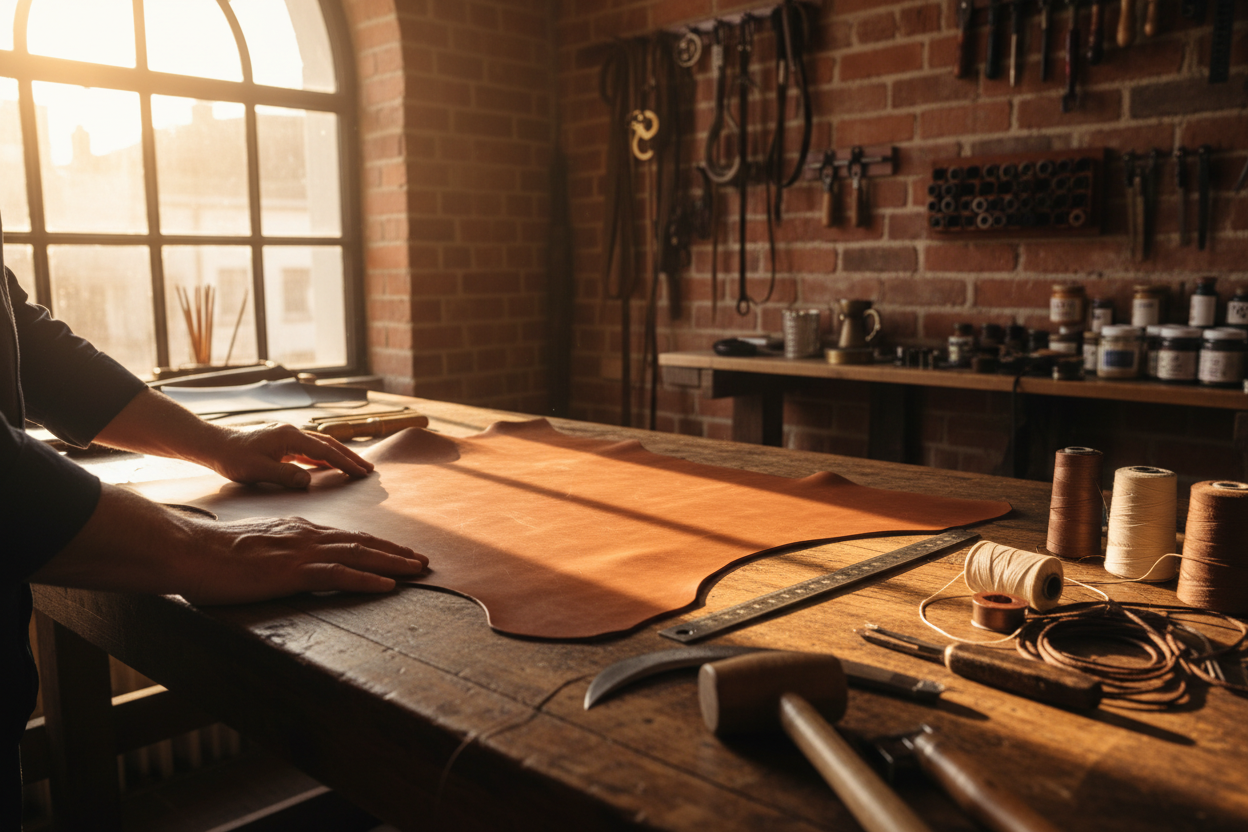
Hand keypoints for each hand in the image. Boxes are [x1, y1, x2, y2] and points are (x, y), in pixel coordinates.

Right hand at [183, 513, 428, 603]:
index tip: (398, 552)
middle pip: (361, 541)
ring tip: (419, 570)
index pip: (345, 537)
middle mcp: (305, 535)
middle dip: (395, 552)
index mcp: (296, 530)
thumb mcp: (251, 550)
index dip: (376, 545)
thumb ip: (274, 554)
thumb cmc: (211, 556)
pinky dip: (368, 579)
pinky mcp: (292, 571)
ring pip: (359, 554)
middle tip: (423, 560)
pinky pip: (339, 574)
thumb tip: (283, 564)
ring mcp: (301, 551)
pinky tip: (389, 586)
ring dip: (393, 563)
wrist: (188, 550)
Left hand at [205, 423, 374, 487]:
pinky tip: (330, 465)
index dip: (345, 463)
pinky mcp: (282, 442)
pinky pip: (309, 449)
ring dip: (339, 456)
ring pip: (321, 446)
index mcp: (290, 437)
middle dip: (350, 457)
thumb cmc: (233, 458)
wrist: (213, 444)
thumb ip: (285, 476)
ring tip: (356, 467)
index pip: (325, 451)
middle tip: (369, 469)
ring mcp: (288, 436)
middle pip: (329, 445)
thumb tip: (309, 481)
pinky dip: (324, 457)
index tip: (362, 473)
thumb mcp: (258, 470)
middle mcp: (292, 432)